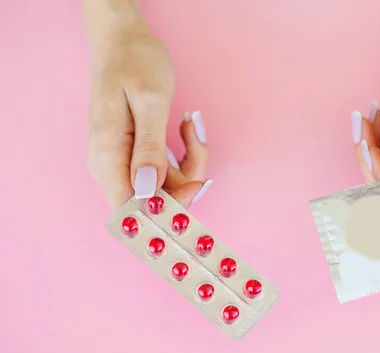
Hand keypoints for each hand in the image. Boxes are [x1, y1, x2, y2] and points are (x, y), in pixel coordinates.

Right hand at [84, 11, 209, 209]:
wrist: (123, 42)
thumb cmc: (135, 64)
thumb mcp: (150, 102)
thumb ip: (149, 148)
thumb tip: (147, 191)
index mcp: (107, 156)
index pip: (132, 209)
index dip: (166, 210)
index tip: (197, 184)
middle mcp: (110, 167)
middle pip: (156, 201)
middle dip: (187, 178)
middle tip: (197, 140)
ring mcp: (122, 163)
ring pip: (166, 187)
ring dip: (190, 161)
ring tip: (190, 124)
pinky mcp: (136, 157)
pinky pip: (166, 171)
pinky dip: (184, 154)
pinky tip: (186, 125)